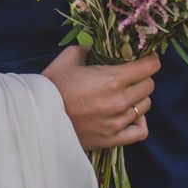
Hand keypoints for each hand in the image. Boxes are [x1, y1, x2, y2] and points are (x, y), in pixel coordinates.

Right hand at [41, 46, 157, 151]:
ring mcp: (117, 122)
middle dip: (142, 77)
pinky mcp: (112, 139)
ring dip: (138, 97)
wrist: (37, 116)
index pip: (149, 67)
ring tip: (125, 94)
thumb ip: (92, 49)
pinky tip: (129, 114)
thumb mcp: (69, 57)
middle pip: (149, 85)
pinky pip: (141, 131)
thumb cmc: (51, 85)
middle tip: (130, 75)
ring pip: (145, 106)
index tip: (146, 58)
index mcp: (111, 79)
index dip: (150, 60)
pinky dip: (139, 121)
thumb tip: (104, 49)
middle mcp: (119, 101)